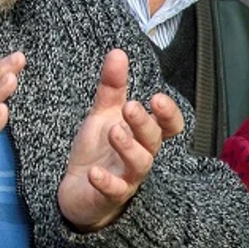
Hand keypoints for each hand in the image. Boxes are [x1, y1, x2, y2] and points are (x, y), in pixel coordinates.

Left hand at [58, 49, 184, 232]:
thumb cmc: (98, 151)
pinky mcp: (108, 195)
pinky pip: (113, 190)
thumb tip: (118, 52)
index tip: (156, 98)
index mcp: (142, 136)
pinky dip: (106, 181)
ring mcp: (126, 177)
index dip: (168, 114)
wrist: (79, 192)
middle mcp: (140, 156)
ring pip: (139, 164)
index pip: (169, 127)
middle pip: (152, 141)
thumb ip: (112, 87)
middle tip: (131, 106)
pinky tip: (94, 172)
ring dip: (128, 147)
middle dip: (144, 123)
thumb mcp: (103, 115)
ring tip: (114, 130)